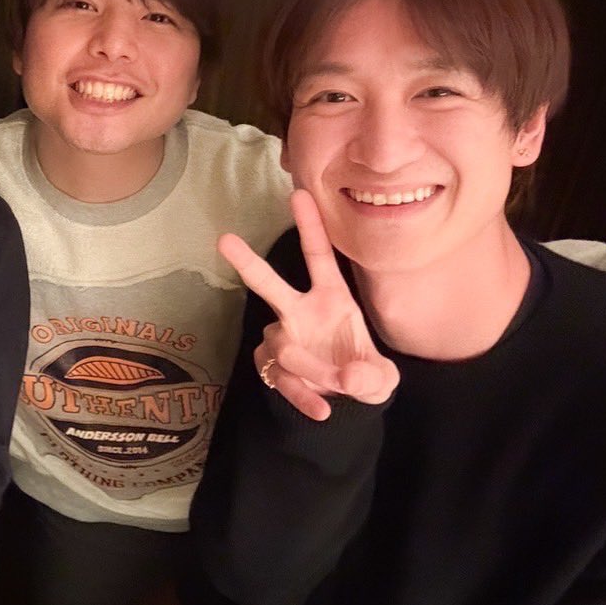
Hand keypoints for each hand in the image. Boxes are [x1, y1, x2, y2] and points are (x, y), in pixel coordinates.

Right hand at [218, 190, 398, 420]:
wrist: (346, 404)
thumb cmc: (364, 374)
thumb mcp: (381, 377)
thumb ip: (371, 375)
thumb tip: (347, 375)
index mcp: (332, 298)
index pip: (319, 257)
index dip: (310, 227)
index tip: (299, 194)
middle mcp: (301, 312)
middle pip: (270, 284)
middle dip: (248, 263)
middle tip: (225, 240)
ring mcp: (283, 338)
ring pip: (283, 345)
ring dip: (309, 368)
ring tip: (334, 388)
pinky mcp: (273, 365)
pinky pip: (279, 377)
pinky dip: (300, 395)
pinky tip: (321, 410)